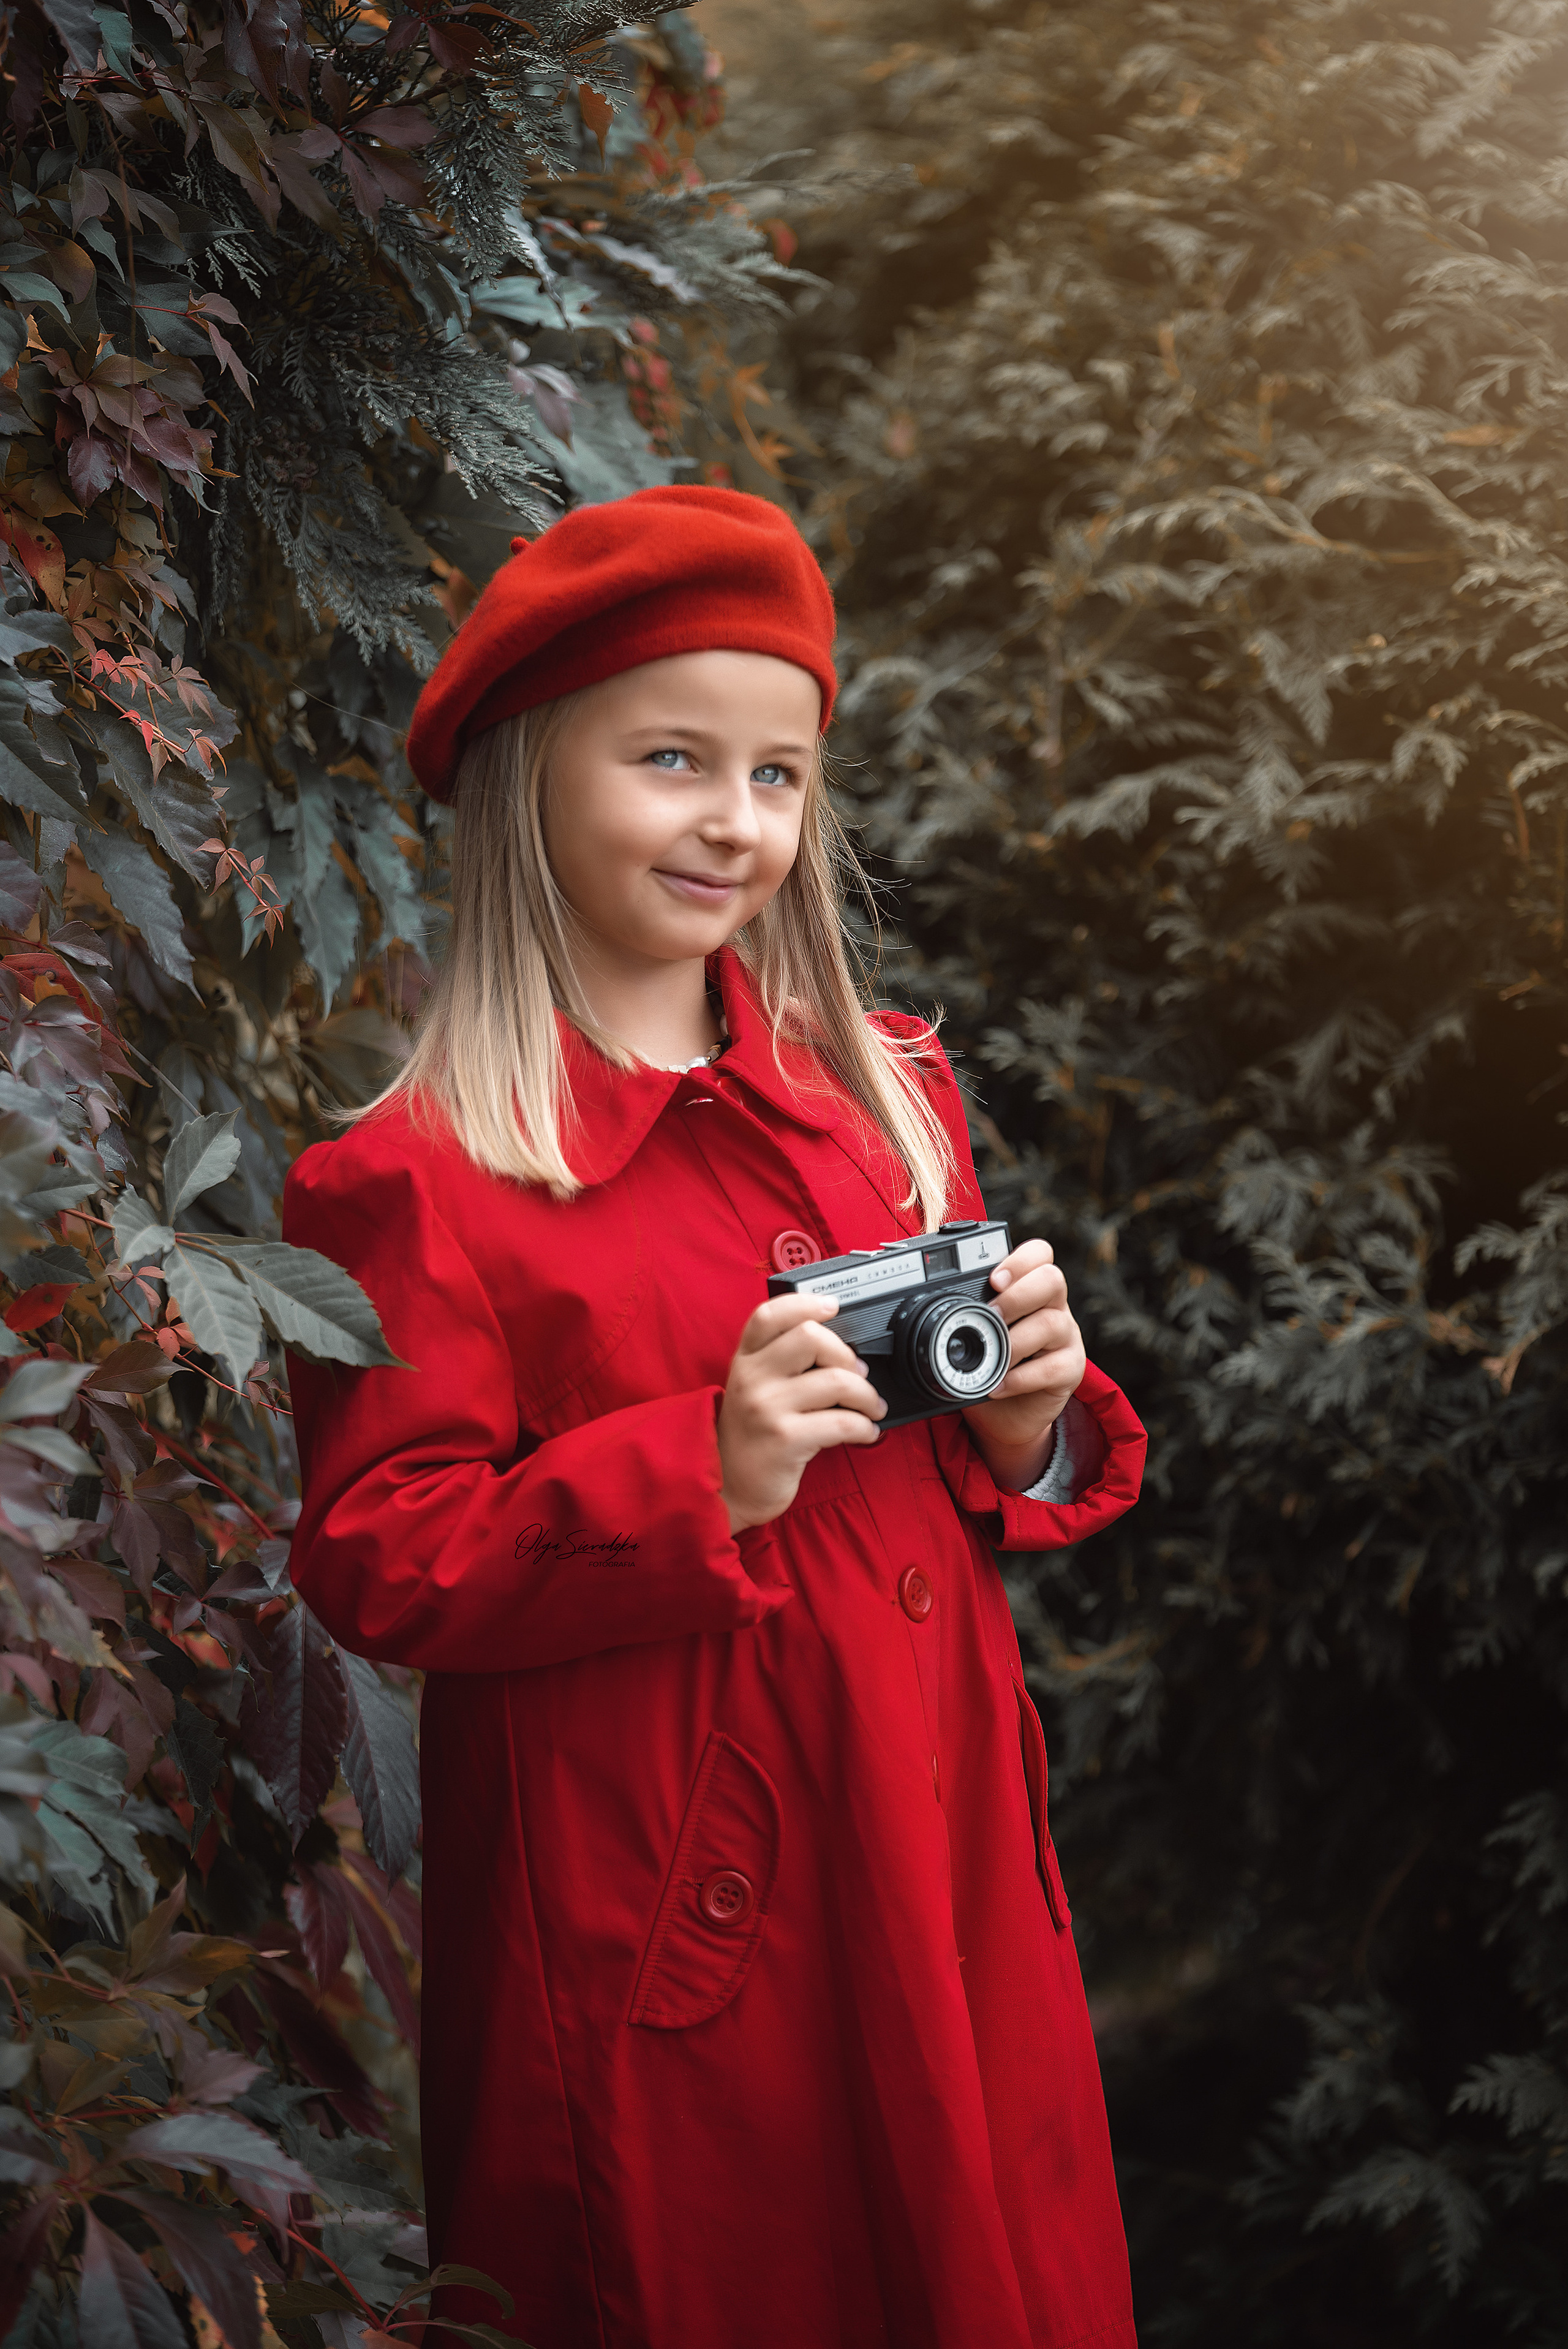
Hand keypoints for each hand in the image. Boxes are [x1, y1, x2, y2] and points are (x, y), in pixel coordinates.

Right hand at [719, 1293, 886, 1533]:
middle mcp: (752, 1378)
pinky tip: (866, 1432)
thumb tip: (837, 1346)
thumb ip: (779, 1362)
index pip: (770, 1315)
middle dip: (847, 1354)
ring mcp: (767, 1407)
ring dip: (867, 1395)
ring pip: (837, 1380)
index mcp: (745, 1360)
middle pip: (811, 1337)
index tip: (832, 1307)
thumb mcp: (752, 1389)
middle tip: (858, 1374)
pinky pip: (842, 1422)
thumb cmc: (751, 1437)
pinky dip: (865, 1426)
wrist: (729, 1489)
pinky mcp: (786, 1439)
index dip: (806, 1303)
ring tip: (870, 1407)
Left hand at [961, 1239, 1085, 1490]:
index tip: (993, 1279)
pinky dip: (1021, 1377)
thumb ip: (958, 1313)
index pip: (1039, 1254)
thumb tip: (912, 1302)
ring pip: (1054, 1322)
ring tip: (994, 1357)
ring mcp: (1065, 1336)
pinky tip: (1000, 1384)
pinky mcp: (1070, 1369)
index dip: (1020, 1259)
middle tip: (991, 1315)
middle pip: (1052, 1280)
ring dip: (1015, 1341)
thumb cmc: (984, 1364)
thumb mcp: (969, 1334)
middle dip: (1017, 1296)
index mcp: (1027, 1287)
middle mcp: (1051, 1306)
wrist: (1002, 1415)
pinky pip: (1054, 1366)